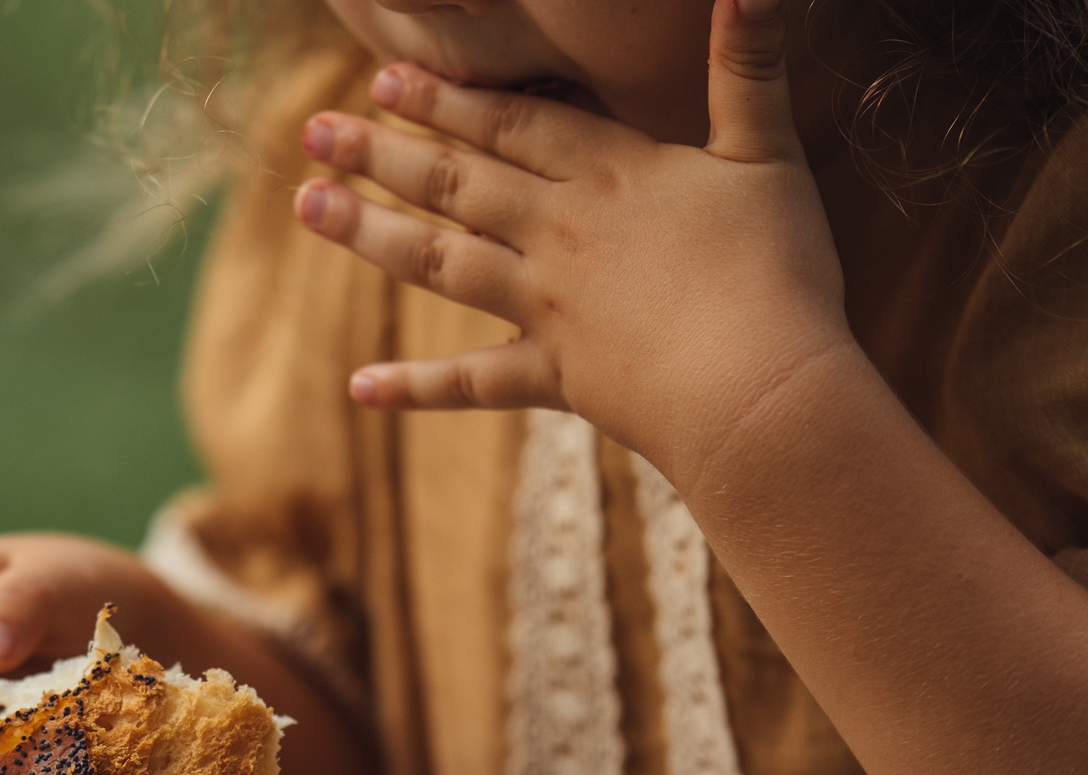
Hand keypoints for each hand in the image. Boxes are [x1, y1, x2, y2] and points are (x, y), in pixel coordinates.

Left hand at [292, 0, 850, 490]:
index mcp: (610, 175)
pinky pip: (472, 384)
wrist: (763, 394)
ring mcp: (549, 311)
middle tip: (315, 130)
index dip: (448, 97)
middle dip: (383, 152)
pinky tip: (358, 389)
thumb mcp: (770, 155)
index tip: (385, 75)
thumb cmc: (778, 274)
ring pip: (442, 263)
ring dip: (371, 235)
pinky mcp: (556, 381)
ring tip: (308, 207)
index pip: (513, 123)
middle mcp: (560, 236)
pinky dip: (414, 389)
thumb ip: (750, 67)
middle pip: (457, 184)